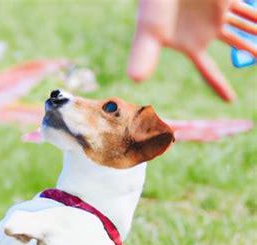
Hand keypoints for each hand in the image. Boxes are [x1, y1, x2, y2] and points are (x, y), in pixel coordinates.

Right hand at [128, 0, 256, 100]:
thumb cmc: (156, 3)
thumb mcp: (149, 31)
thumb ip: (144, 54)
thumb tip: (135, 80)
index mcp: (191, 44)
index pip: (208, 70)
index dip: (219, 85)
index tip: (231, 100)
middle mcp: (207, 30)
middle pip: (235, 45)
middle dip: (250, 51)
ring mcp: (219, 12)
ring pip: (246, 26)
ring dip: (256, 33)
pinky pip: (249, 10)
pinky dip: (256, 16)